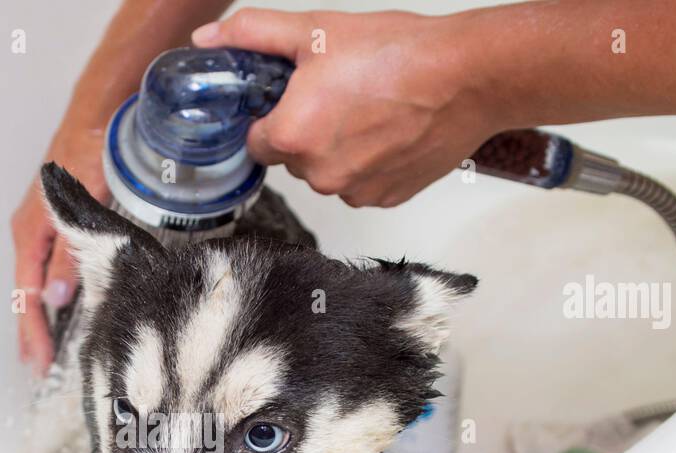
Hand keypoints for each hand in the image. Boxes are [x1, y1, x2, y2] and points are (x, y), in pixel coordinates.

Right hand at [11, 125, 108, 375]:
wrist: (96, 115)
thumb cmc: (88, 151)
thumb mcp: (80, 205)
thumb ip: (69, 252)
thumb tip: (55, 298)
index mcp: (30, 231)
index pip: (27, 295)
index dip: (33, 332)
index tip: (39, 363)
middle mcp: (31, 232)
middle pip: (25, 294)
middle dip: (30, 334)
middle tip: (36, 370)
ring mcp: (41, 229)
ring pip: (34, 283)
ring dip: (36, 317)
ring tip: (39, 351)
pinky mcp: (56, 225)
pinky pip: (45, 268)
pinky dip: (47, 294)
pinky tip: (56, 308)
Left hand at [192, 8, 500, 207]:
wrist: (466, 77)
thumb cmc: (396, 53)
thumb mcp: (315, 30)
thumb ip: (253, 35)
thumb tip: (209, 40)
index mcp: (291, 137)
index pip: (255, 142)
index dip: (271, 117)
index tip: (292, 98)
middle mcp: (318, 176)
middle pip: (291, 159)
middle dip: (305, 131)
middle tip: (338, 95)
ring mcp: (354, 192)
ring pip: (326, 173)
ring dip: (336, 149)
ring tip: (368, 110)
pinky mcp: (385, 199)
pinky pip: (360, 184)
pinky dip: (367, 163)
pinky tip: (387, 131)